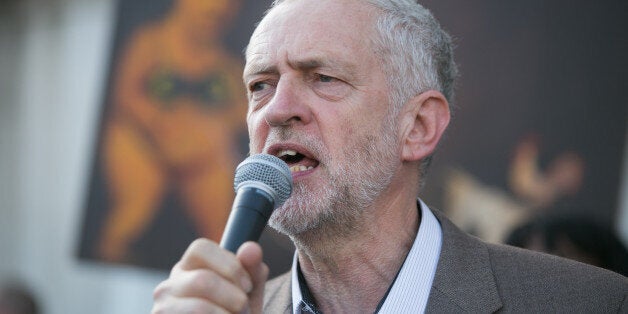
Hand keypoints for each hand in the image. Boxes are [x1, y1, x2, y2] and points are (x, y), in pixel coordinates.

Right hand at [152, 239, 268, 312]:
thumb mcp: (248, 294)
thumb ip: (252, 270)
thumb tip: (251, 247)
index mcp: (189, 268)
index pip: (200, 248)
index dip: (229, 265)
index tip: (248, 285)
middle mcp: (170, 285)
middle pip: (203, 280)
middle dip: (234, 298)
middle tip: (244, 311)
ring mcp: (163, 309)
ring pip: (200, 307)